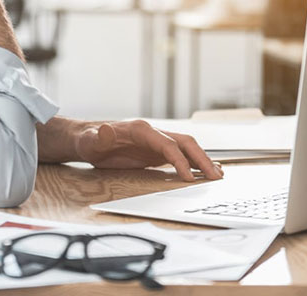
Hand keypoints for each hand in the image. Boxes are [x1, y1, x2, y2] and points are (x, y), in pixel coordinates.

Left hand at [75, 120, 223, 181]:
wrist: (88, 139)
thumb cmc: (89, 140)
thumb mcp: (90, 140)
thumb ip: (99, 137)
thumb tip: (105, 130)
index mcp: (142, 130)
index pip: (168, 144)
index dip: (180, 160)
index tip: (190, 178)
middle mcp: (153, 134)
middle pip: (184, 143)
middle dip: (201, 158)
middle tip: (215, 177)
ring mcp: (157, 142)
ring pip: (186, 148)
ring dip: (202, 160)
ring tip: (218, 175)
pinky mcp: (156, 152)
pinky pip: (180, 156)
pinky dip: (194, 163)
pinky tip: (204, 172)